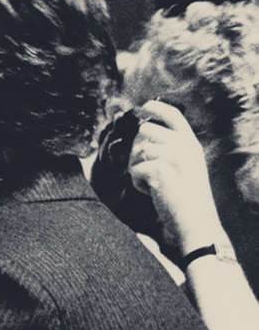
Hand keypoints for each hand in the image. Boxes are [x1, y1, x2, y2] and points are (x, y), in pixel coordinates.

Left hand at [128, 101, 225, 255]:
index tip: (144, 107)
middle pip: (144, 130)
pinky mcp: (160, 169)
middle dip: (137, 149)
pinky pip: (134, 169)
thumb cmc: (185, 198)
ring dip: (136, 168)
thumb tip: (142, 132)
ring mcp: (173, 156)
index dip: (156, 108)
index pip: (174, 115)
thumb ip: (170, 149)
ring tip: (153, 184)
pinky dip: (137, 183)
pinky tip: (151, 192)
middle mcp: (184, 146)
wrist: (195, 222)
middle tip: (148, 170)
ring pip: (136, 149)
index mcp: (191, 144)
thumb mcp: (185, 166)